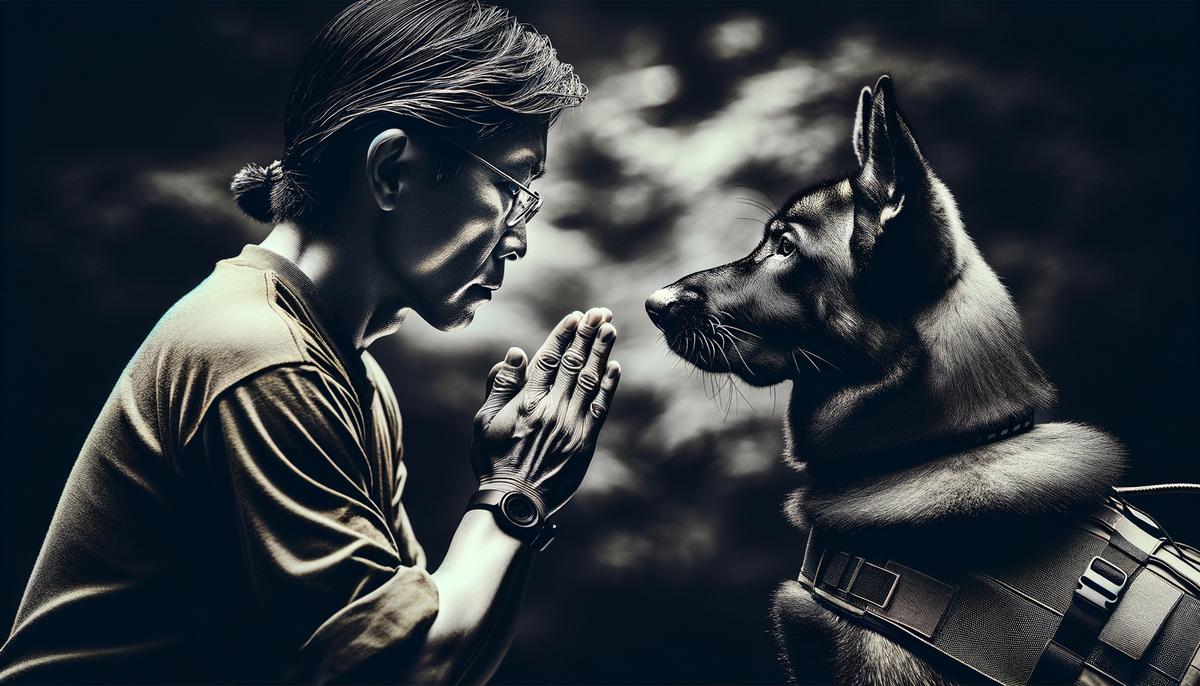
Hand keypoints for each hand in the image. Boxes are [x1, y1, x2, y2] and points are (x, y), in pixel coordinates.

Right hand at [470, 307, 620, 515]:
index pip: (548, 358)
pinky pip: (600, 407)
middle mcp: (552, 408)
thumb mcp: (484, 421)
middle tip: (601, 312)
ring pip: (590, 380)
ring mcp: (571, 424)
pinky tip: (614, 366)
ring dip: (601, 352)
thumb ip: (499, 386)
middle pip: (573, 363)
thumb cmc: (494, 460)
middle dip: (588, 335)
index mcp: (527, 400)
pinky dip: (608, 385)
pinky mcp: (585, 441)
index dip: (563, 335)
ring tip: (610, 328)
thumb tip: (515, 354)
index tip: (575, 317)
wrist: (515, 501)